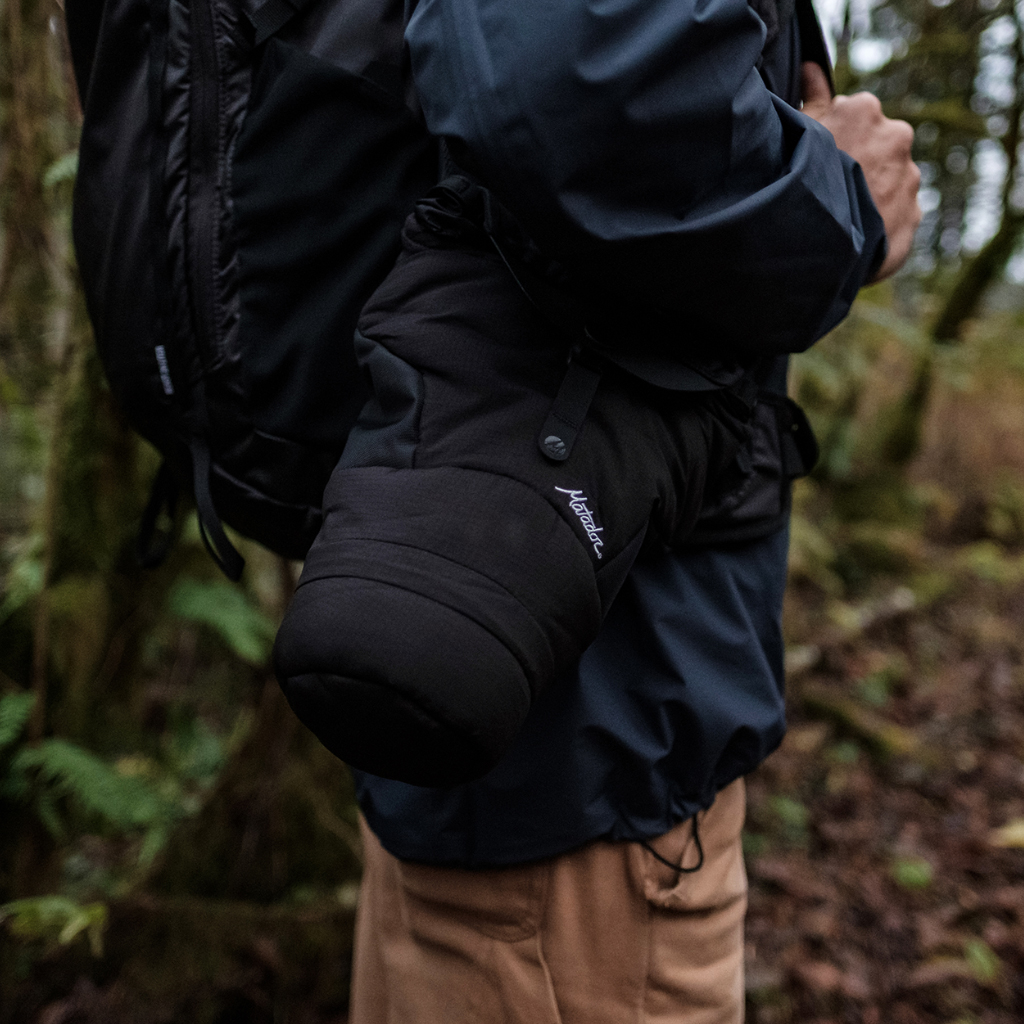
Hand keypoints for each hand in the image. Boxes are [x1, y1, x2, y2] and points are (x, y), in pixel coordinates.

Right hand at [801, 62, 920, 280]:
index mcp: (866, 110)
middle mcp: (896, 136)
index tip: (819, 159)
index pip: (852, 116)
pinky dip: (880, 222)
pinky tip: (856, 235)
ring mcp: (908, 177)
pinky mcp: (914, 213)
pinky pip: (896, 214)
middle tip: (830, 189)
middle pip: (876, 146)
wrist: (820, 244)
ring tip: (842, 217)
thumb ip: (811, 95)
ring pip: (888, 180)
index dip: (833, 138)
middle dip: (859, 162)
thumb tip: (811, 67)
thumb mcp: (798, 131)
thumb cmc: (801, 179)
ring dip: (871, 194)